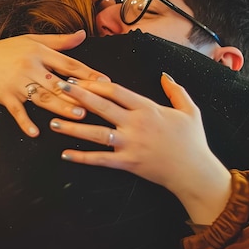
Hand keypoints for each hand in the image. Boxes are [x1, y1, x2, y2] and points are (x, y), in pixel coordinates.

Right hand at [0, 30, 109, 136]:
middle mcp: (30, 66)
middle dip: (78, 94)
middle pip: (58, 82)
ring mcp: (16, 81)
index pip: (69, 64)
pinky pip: (17, 110)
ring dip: (60, 107)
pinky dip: (25, 122)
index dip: (89, 73)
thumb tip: (83, 34)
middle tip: (97, 104)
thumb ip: (60, 41)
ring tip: (78, 116)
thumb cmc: (7, 49)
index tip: (106, 83)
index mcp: (40, 52)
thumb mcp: (33, 41)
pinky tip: (35, 132)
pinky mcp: (4, 95)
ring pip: (42, 96)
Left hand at [49, 73, 231, 224]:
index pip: (116, 91)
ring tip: (53, 122)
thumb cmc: (192, 141)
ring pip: (96, 133)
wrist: (195, 173)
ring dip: (73, 127)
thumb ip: (176, 91)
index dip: (94, 83)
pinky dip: (82, 157)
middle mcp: (136, 124)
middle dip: (77, 96)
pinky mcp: (127, 163)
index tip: (78, 78)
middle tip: (58, 88)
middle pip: (101, 106)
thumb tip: (164, 75)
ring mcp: (130, 144)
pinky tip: (65, 154)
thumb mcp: (189, 111)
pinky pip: (100, 160)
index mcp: (148, 108)